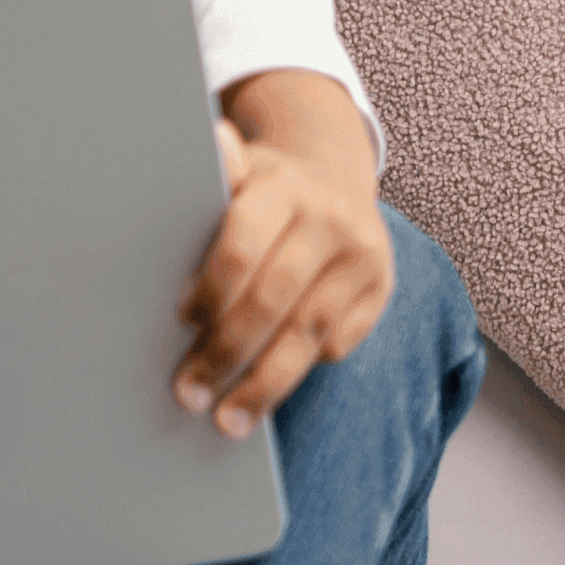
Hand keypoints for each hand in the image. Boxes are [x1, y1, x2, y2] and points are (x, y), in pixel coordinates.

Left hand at [175, 70, 392, 436]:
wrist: (333, 181)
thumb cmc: (260, 190)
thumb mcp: (235, 173)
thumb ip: (214, 174)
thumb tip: (208, 144)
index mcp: (282, 187)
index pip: (242, 245)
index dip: (210, 290)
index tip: (182, 322)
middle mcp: (331, 218)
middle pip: (273, 299)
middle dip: (227, 352)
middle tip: (189, 392)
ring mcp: (363, 257)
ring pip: (308, 333)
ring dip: (264, 384)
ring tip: (226, 420)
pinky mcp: (382, 290)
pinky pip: (336, 343)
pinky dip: (298, 368)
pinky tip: (264, 392)